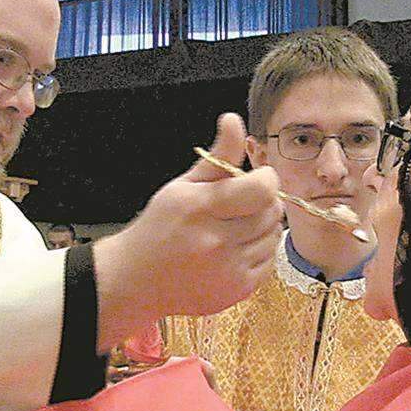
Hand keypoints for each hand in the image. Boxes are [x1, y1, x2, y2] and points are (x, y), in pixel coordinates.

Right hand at [95, 113, 282, 350]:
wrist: (136, 280)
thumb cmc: (160, 227)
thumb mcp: (183, 186)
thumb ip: (217, 156)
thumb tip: (233, 119)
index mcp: (199, 208)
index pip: (262, 190)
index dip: (266, 179)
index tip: (256, 178)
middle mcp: (215, 241)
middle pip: (272, 212)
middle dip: (264, 201)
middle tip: (243, 203)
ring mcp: (227, 270)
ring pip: (273, 236)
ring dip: (262, 227)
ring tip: (234, 227)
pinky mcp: (237, 290)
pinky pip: (269, 261)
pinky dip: (258, 251)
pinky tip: (234, 249)